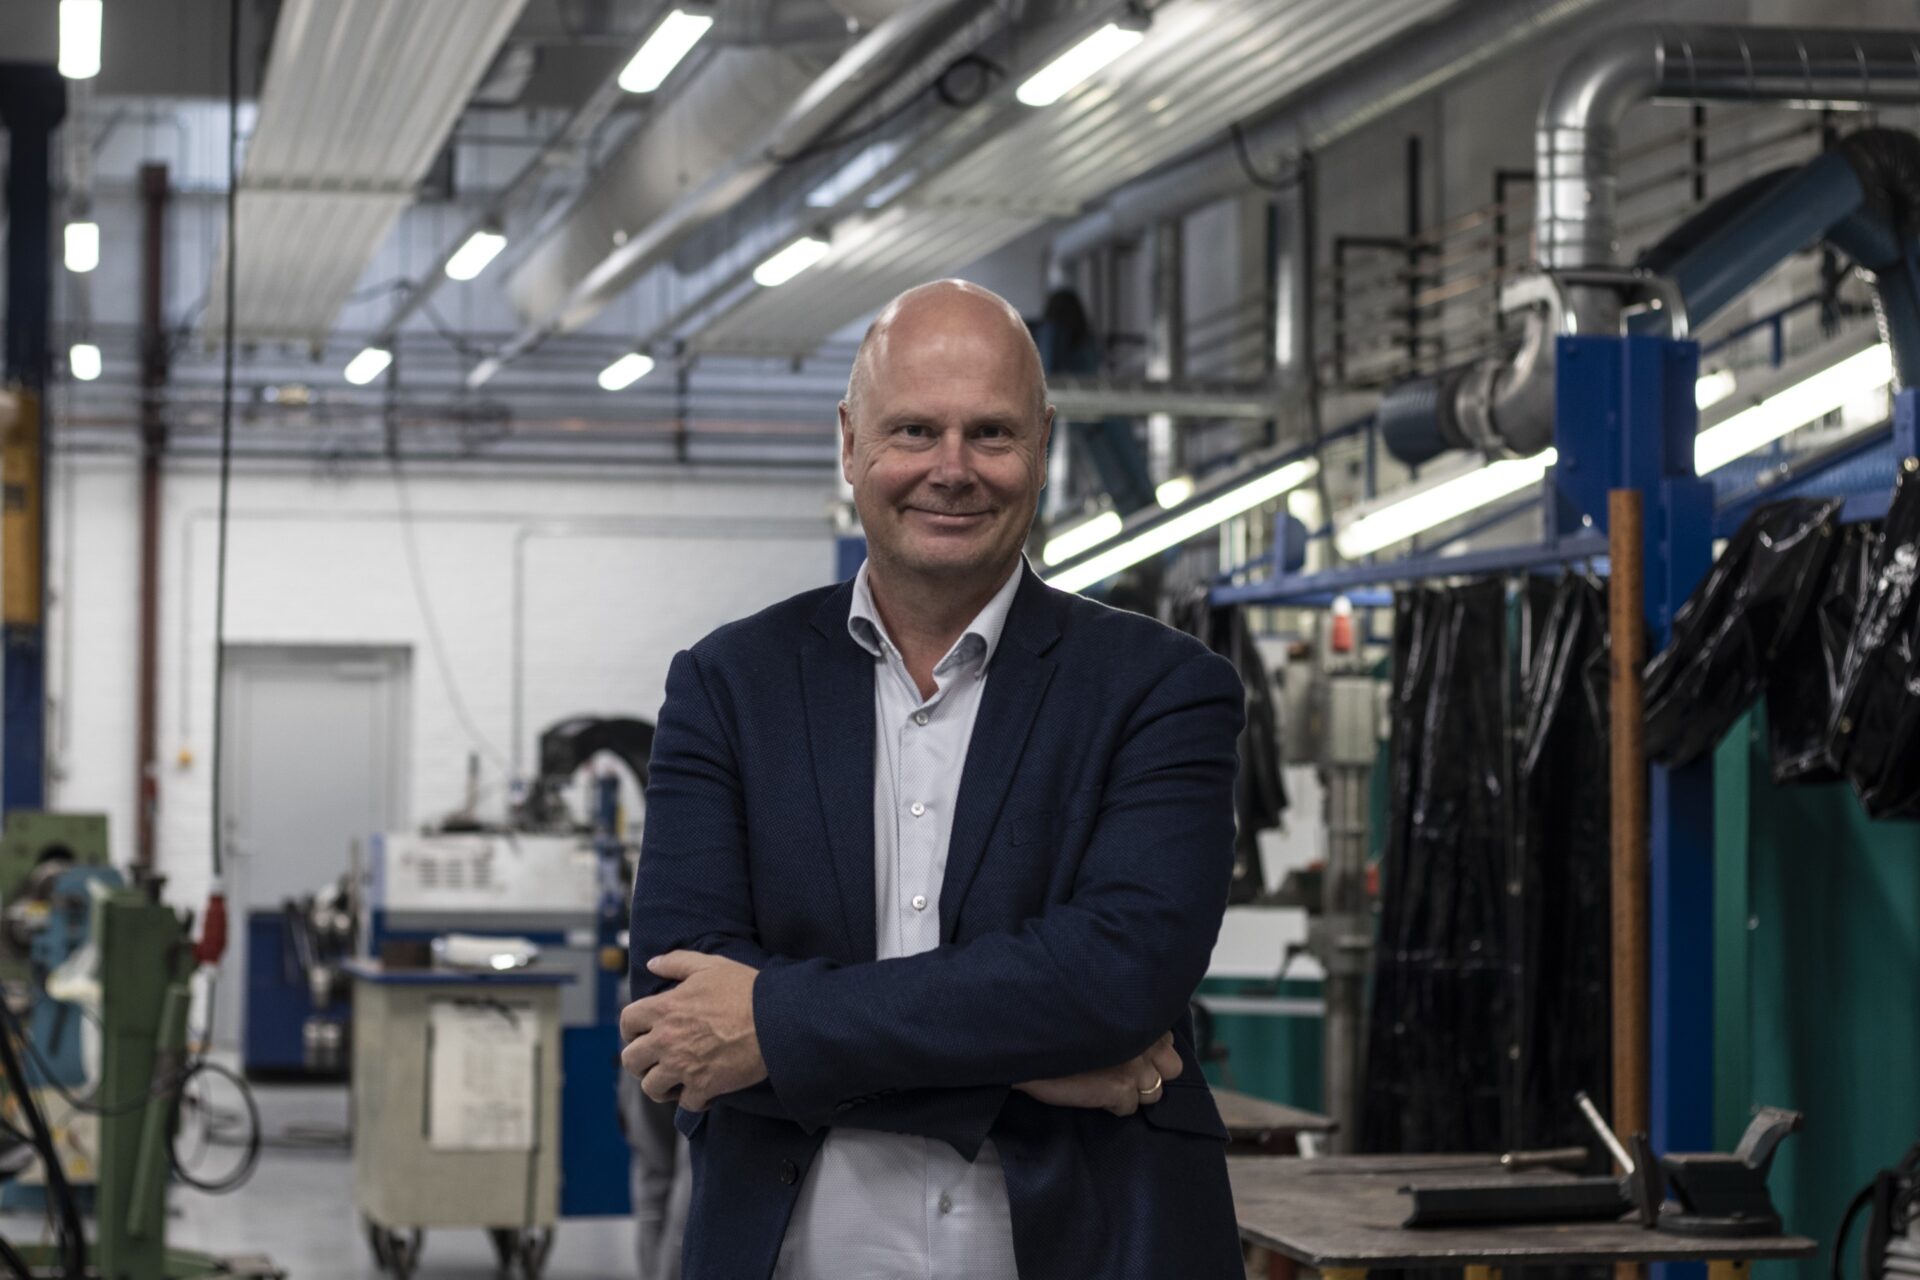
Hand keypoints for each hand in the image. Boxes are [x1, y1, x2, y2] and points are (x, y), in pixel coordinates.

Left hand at [619, 951, 765, 1110]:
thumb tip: (652, 964)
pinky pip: (685, 1103)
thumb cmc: (746, 989)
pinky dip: (693, 1099)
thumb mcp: (711, 965)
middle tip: (656, 1060)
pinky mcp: (703, 1087)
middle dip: (640, 1061)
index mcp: (664, 1008)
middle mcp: (666, 1040)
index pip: (627, 1022)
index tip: (641, 1034)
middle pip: (631, 1061)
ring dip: (661, 1085)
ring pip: (651, 1087)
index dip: (631, 1029)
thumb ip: (677, 962)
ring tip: (676, 1079)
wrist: (777, 1020)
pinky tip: (704, 1089)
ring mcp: (683, 1066)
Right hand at [1014, 1032, 1183, 1115]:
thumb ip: (1124, 1021)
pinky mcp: (1121, 1088)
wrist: (1027, 1039)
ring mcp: (1137, 1064)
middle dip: (1152, 1072)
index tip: (1131, 1051)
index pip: (1168, 1041)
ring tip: (1106, 1083)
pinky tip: (1092, 1092)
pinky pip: (1128, 1108)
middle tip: (1125, 1071)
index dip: (1150, 1050)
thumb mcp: (1099, 1011)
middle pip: (1172, 1069)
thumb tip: (1139, 1039)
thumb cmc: (1059, 1021)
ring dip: (1132, 1091)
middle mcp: (1146, 1038)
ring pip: (1153, 1093)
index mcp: (1142, 1015)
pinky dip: (1111, 1105)